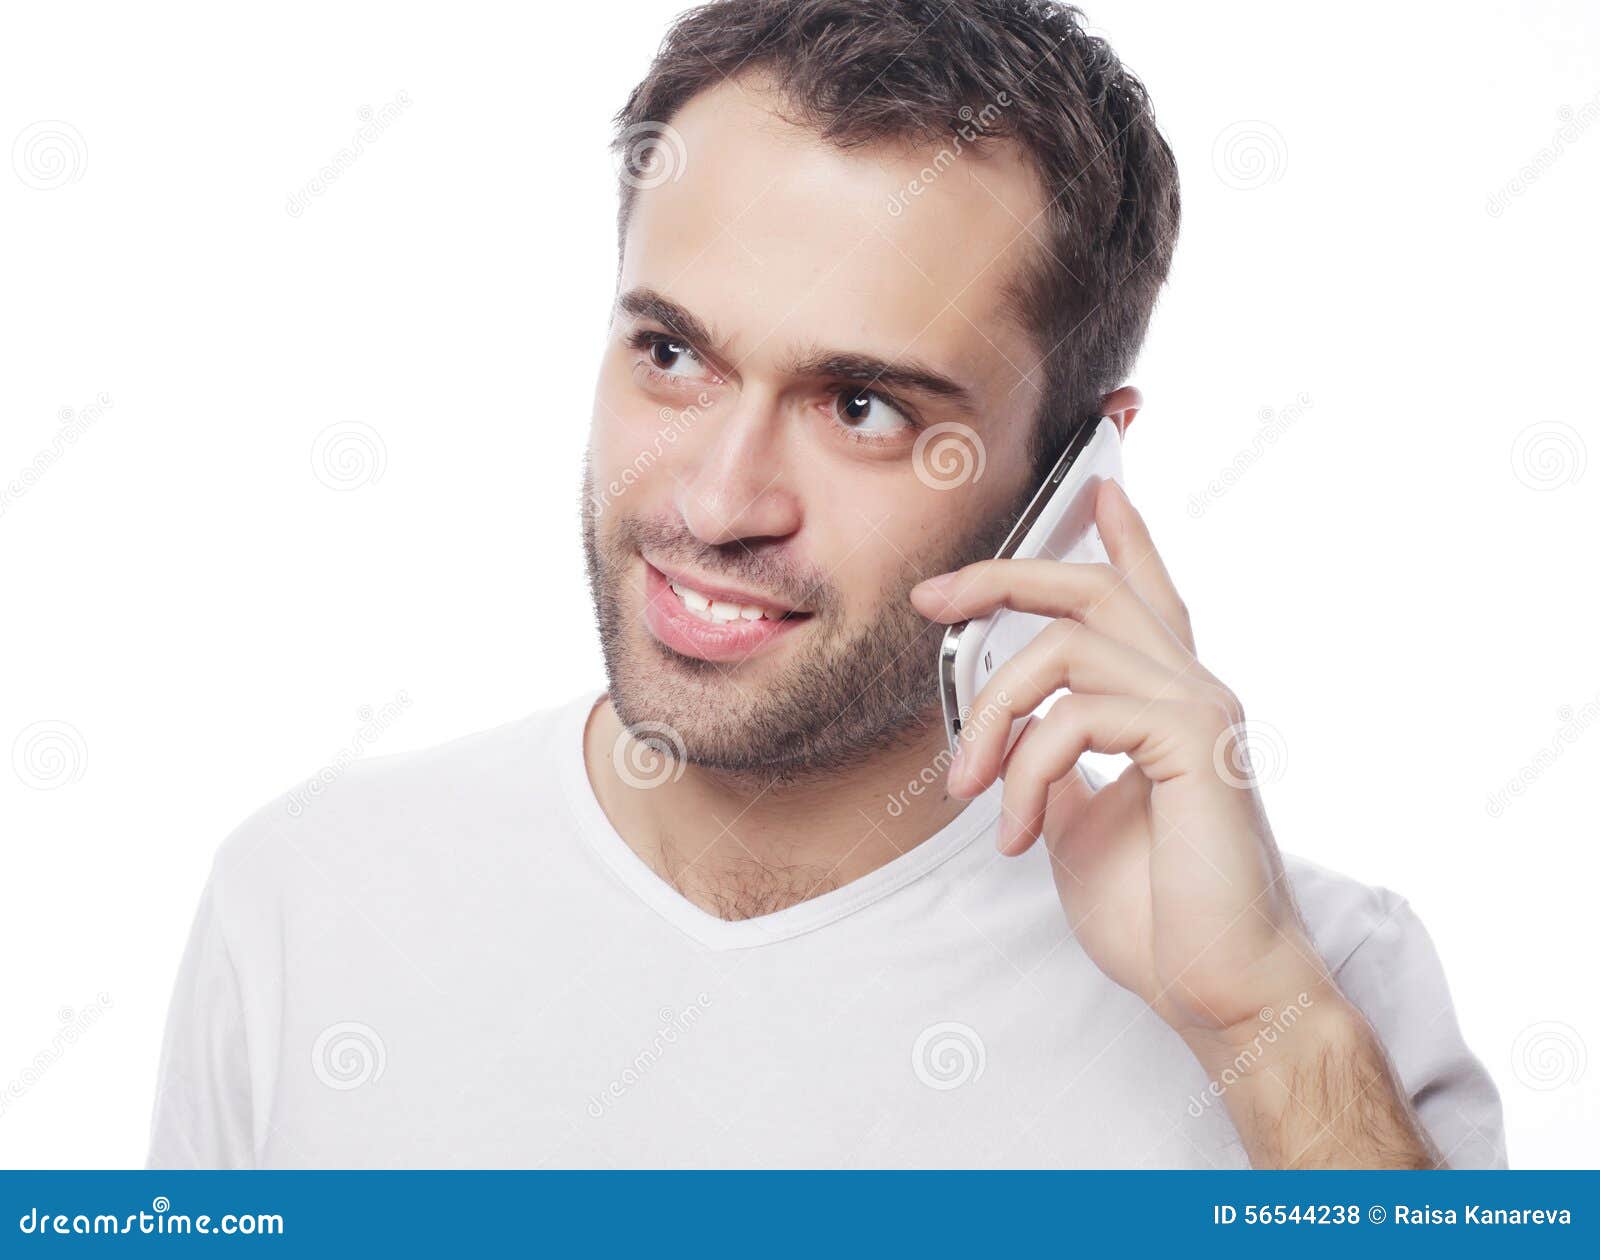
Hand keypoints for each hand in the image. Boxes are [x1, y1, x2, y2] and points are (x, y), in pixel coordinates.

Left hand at [910, 478, 1438, 1166]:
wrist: (1217, 988)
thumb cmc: (1158, 913)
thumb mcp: (1080, 822)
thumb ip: (1056, 764)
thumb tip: (1015, 740)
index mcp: (1168, 702)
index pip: (1145, 596)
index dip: (1123, 537)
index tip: (1095, 489)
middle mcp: (1191, 689)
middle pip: (1093, 588)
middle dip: (1004, 578)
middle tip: (933, 599)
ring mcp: (1198, 710)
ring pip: (1067, 648)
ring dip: (993, 716)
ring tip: (970, 788)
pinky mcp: (1194, 743)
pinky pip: (1079, 715)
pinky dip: (1026, 769)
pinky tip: (1016, 830)